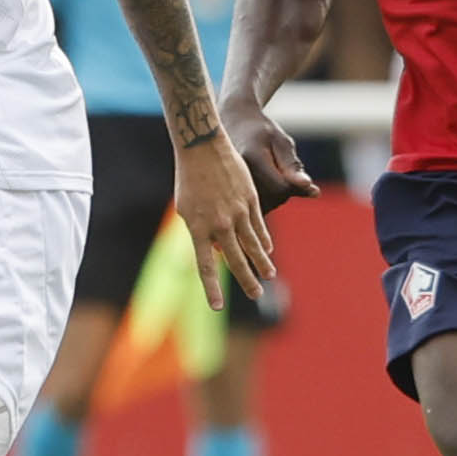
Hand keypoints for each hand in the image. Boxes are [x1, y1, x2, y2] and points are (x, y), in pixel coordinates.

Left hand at [175, 125, 280, 306]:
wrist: (202, 148)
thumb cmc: (189, 180)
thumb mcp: (187, 209)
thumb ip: (202, 231)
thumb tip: (219, 249)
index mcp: (198, 228)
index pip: (206, 266)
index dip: (212, 288)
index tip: (217, 307)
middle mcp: (219, 224)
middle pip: (236, 260)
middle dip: (246, 281)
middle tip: (256, 295)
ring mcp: (237, 212)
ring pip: (253, 245)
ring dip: (262, 263)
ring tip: (268, 276)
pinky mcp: (250, 201)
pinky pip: (258, 226)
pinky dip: (263, 240)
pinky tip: (268, 250)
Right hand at [223, 104, 323, 217]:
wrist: (233, 124)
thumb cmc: (262, 131)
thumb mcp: (281, 141)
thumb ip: (293, 165)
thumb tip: (310, 188)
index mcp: (252, 160)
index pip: (282, 189)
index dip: (294, 184)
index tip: (290, 168)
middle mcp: (238, 176)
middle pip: (274, 199)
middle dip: (284, 188)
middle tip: (278, 166)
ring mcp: (231, 186)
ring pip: (266, 206)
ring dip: (274, 195)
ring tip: (267, 171)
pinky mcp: (231, 194)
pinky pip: (255, 207)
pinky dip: (264, 199)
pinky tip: (261, 181)